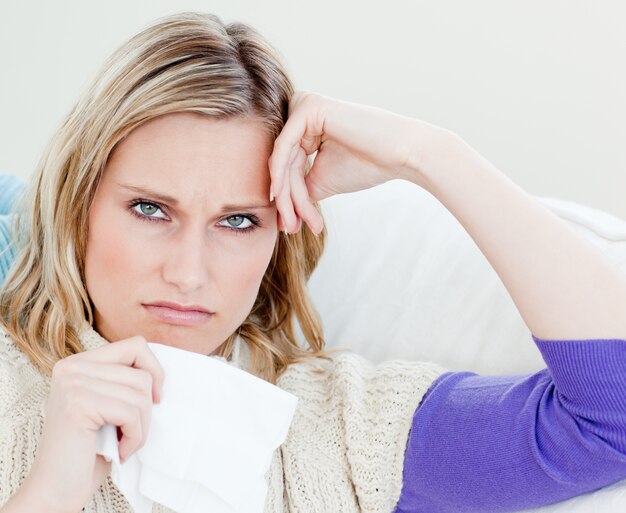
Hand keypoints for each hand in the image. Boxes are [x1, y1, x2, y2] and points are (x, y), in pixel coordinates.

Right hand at [24, 336, 164, 512]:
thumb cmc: (89, 452)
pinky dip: (134, 437)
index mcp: (78, 363)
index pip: (135, 345)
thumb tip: (161, 370)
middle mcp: (71, 367)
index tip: (153, 399)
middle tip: (131, 433)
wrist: (55, 491)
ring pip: (140, 394)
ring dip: (141, 427)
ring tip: (123, 444)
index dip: (154, 371)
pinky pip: (131, 413)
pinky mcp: (78, 404)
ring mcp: (73, 384)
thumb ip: (124, 381)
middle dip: (147, 410)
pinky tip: (119, 451)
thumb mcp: (108, 405)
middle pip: (142, 374)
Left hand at [268, 91, 433, 234]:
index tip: (289, 227)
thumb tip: (274, 202)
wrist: (401, 155)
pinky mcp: (309, 106)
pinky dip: (280, 173)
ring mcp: (305, 104)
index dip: (287, 199)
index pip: (288, 166)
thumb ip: (296, 186)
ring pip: (283, 159)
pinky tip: (278, 196)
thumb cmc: (367, 166)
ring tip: (295, 223)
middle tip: (290, 230)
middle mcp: (303, 110)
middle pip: (283, 164)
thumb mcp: (321, 180)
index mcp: (307, 125)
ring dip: (288, 195)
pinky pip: (285, 146)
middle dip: (286, 201)